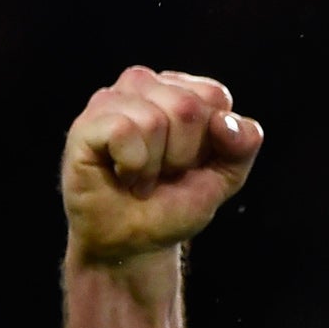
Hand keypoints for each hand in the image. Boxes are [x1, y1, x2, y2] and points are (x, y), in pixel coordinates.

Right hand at [61, 67, 263, 264]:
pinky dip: (132, 165)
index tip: (193, 162)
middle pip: (186, 107)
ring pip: (154, 120)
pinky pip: (123, 131)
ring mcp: (111, 100)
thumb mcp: (225, 177)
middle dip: (184, 155)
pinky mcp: (86, 124)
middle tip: (164, 173)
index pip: (215, 95)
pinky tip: (122, 174)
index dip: (213, 141)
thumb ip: (242, 146)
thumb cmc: (174, 202)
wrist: (134, 241)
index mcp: (183, 90)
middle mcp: (145, 85)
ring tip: (141, 176)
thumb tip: (225, 121)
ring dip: (155, 165)